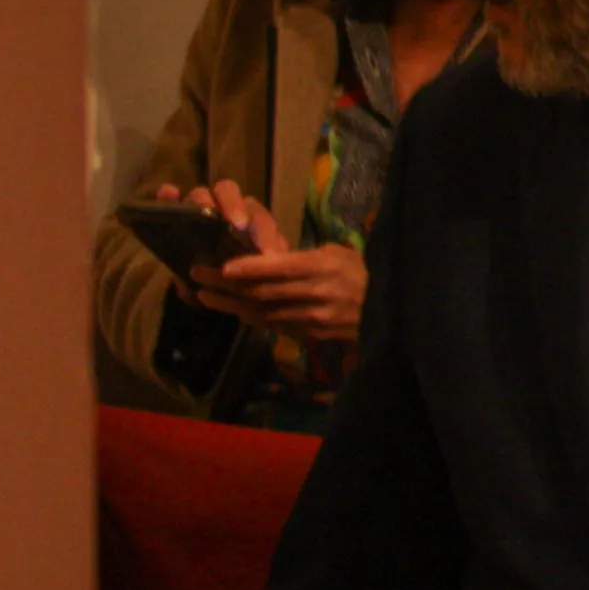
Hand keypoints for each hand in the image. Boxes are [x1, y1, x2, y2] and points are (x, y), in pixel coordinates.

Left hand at [163, 180, 364, 344]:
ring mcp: (314, 318)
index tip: (223, 265)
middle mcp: (317, 294)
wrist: (390, 309)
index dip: (250, 268)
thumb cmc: (364, 272)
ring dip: (231, 305)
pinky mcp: (312, 335)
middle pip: (265, 291)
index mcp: (326, 267)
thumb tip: (268, 258)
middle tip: (198, 275)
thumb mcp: (340, 254)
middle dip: (228, 284)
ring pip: (264, 311)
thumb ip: (305, 258)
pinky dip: (251, 318)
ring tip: (204, 296)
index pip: (282, 267)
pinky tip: (233, 311)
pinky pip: (275, 325)